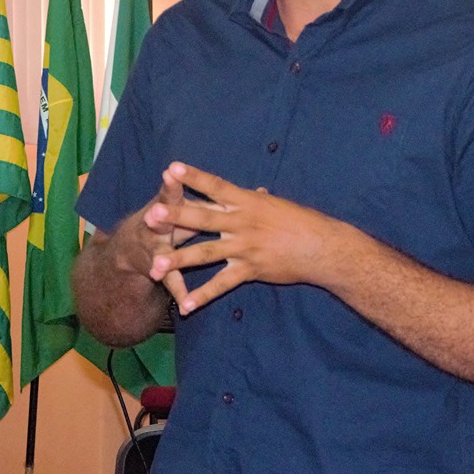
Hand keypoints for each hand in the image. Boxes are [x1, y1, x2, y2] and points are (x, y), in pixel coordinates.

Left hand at [145, 162, 336, 313]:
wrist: (322, 246)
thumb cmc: (301, 222)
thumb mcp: (276, 206)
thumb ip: (258, 202)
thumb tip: (253, 192)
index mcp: (247, 202)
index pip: (215, 186)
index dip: (193, 177)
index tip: (171, 168)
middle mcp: (242, 222)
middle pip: (203, 218)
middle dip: (176, 216)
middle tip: (151, 214)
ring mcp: (244, 246)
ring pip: (205, 253)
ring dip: (179, 260)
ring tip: (155, 265)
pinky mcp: (250, 269)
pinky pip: (222, 284)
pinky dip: (203, 295)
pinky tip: (185, 305)